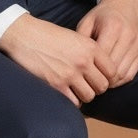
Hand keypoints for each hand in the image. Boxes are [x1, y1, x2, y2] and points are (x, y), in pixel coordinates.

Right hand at [0, 13, 116, 105]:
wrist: (24, 35)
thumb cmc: (48, 35)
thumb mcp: (75, 37)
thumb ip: (89, 53)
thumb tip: (99, 71)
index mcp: (91, 47)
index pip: (112, 71)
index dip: (107, 78)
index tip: (98, 78)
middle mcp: (83, 61)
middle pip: (102, 86)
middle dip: (96, 88)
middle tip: (86, 85)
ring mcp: (70, 74)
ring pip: (89, 96)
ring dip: (83, 95)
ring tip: (75, 89)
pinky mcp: (56, 84)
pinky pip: (73, 102)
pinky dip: (71, 100)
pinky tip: (66, 93)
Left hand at [76, 0, 137, 87]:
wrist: (125, 6)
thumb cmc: (102, 16)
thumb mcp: (87, 22)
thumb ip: (81, 40)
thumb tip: (75, 62)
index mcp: (113, 26)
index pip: (102, 56)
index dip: (91, 68)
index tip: (81, 72)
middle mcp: (128, 37)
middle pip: (113, 68)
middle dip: (99, 77)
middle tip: (88, 80)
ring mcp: (137, 46)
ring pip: (122, 74)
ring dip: (109, 82)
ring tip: (97, 80)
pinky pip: (130, 75)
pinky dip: (119, 81)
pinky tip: (109, 78)